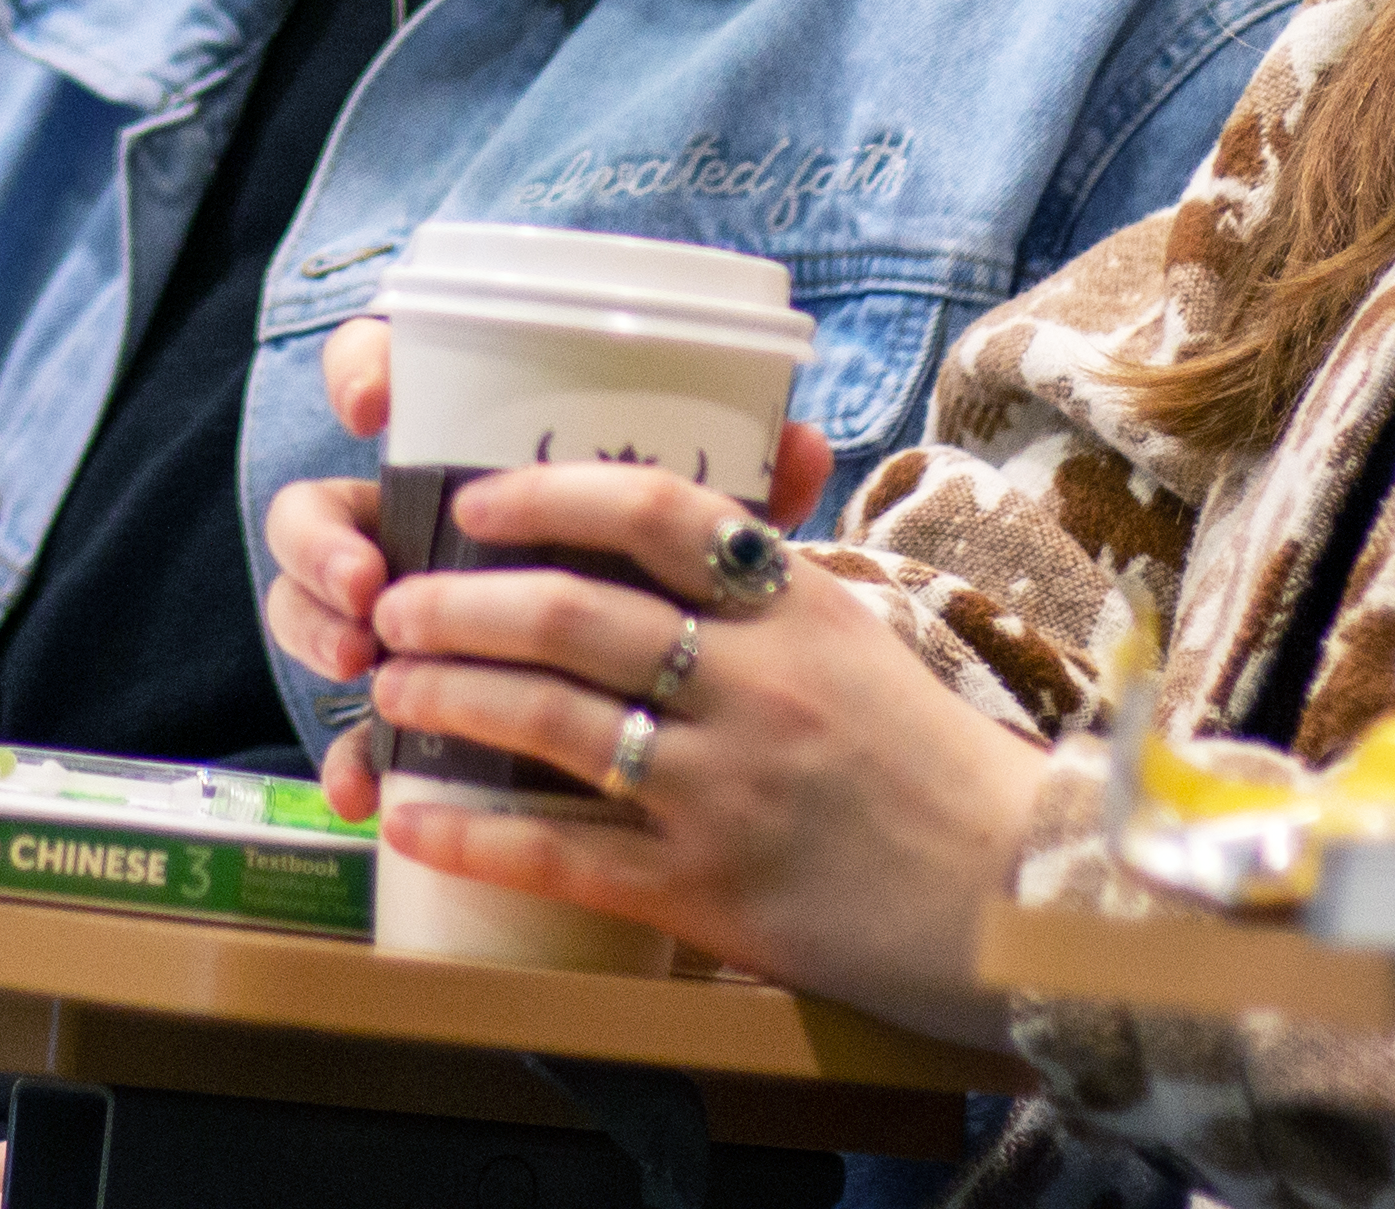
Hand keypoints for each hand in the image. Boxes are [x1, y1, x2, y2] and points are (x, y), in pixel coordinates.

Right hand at [263, 318, 832, 774]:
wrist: (675, 724)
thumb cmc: (679, 611)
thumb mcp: (701, 550)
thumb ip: (743, 498)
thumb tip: (809, 444)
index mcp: (472, 463)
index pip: (385, 378)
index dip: (361, 372)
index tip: (369, 403)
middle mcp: (410, 533)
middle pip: (325, 510)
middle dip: (328, 541)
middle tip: (371, 587)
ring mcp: (389, 625)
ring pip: (314, 610)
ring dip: (316, 629)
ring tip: (360, 664)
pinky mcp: (402, 723)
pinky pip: (351, 738)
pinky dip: (352, 763)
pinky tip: (365, 796)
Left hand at [359, 459, 1038, 1048]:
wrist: (1008, 898)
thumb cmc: (926, 765)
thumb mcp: (855, 641)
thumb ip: (761, 592)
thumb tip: (655, 532)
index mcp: (796, 606)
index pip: (660, 513)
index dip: (550, 497)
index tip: (474, 503)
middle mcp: (756, 685)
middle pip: (574, 617)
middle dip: (459, 605)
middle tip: (396, 606)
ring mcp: (726, 789)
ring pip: (550, 724)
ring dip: (446, 701)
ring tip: (386, 692)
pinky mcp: (705, 888)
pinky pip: (561, 852)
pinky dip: (471, 831)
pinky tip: (409, 815)